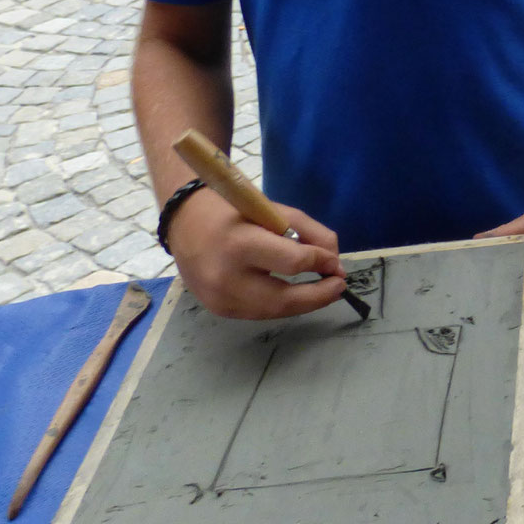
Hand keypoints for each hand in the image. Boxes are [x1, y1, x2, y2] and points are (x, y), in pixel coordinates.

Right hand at [166, 189, 344, 319]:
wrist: (184, 222)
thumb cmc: (234, 211)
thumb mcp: (274, 210)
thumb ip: (310, 233)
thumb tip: (335, 262)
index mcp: (240, 244)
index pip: (293, 262)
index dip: (321, 263)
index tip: (336, 263)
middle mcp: (226, 278)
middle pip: (284, 299)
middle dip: (318, 296)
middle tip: (339, 287)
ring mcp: (219, 299)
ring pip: (274, 312)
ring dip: (303, 304)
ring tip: (322, 291)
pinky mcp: (218, 310)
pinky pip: (258, 313)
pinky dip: (281, 305)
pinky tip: (294, 294)